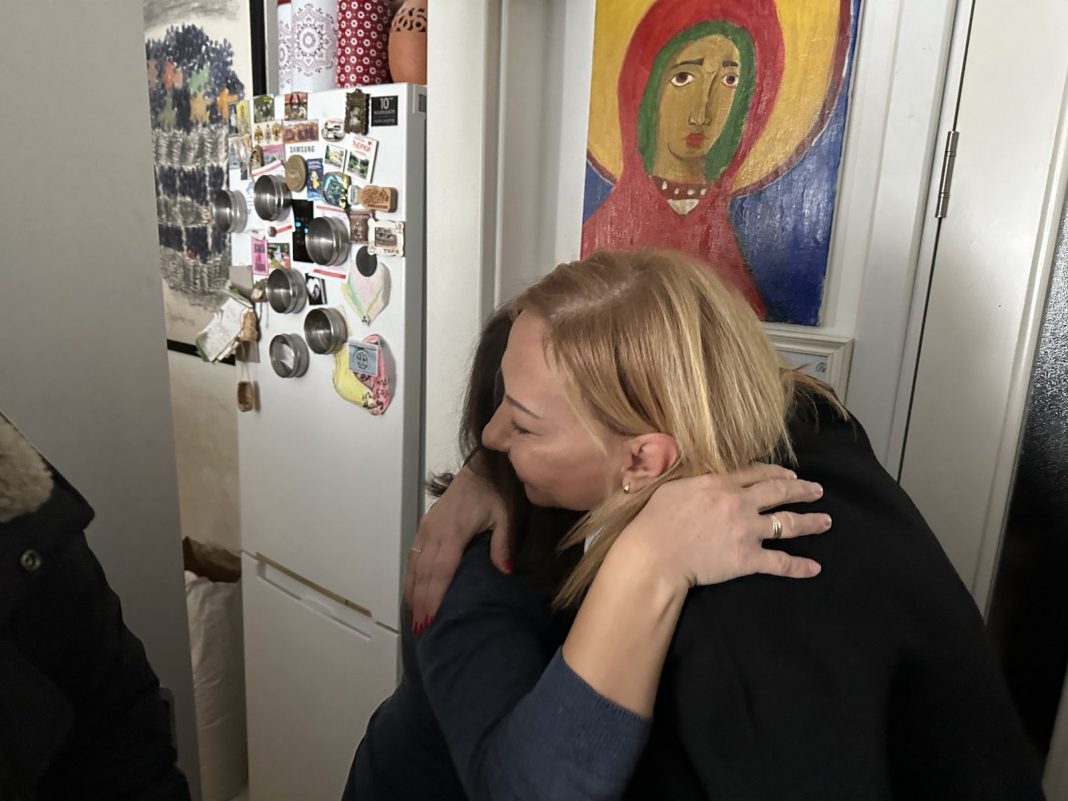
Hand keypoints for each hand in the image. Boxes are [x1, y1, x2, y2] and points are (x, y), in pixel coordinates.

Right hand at [403, 456, 511, 631]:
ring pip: (414, 565)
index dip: (433, 597)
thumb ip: (503, 542)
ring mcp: (426, 528)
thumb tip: (505, 571)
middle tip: (419, 630)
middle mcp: (433, 531)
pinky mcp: (425, 525)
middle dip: (420, 602)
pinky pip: (413, 555)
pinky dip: (411, 576)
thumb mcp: (506, 514)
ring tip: (413, 619)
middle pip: (423, 573)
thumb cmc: (496, 492)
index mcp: (453, 532)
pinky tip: (412, 592)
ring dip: (412, 592)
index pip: (440, 571)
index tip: (429, 620)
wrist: (481, 468)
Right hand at [616, 464, 830, 595]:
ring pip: (788, 523)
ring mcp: (747, 530)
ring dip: (811, 522)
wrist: (656, 553)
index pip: (757, 473)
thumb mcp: (674, 486)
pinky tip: (815, 568)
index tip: (789, 475)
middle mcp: (740, 502)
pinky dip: (799, 566)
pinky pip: (780, 562)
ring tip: (826, 521)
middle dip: (802, 490)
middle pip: (779, 492)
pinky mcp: (748, 558)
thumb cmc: (656, 520)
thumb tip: (704, 474)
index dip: (777, 473)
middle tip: (818, 490)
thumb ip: (696, 478)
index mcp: (721, 483)